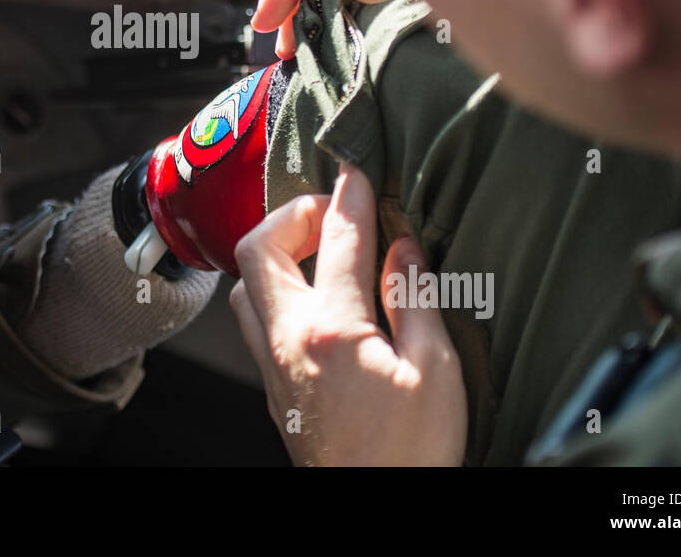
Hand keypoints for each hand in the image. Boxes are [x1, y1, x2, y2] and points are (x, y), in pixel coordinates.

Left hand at [228, 163, 467, 465]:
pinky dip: (274, 291)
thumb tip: (402, 247)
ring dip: (275, 256)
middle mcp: (289, 340)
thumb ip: (413, 300)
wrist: (378, 512)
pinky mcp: (272, 386)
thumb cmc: (412, 453)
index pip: (338, 239)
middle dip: (291, 214)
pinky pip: (253, 320)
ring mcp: (273, 365)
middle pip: (257, 248)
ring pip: (245, 285)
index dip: (350, 194)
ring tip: (318, 253)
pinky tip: (312, 299)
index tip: (358, 168)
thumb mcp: (436, 371)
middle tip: (331, 213)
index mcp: (333, 330)